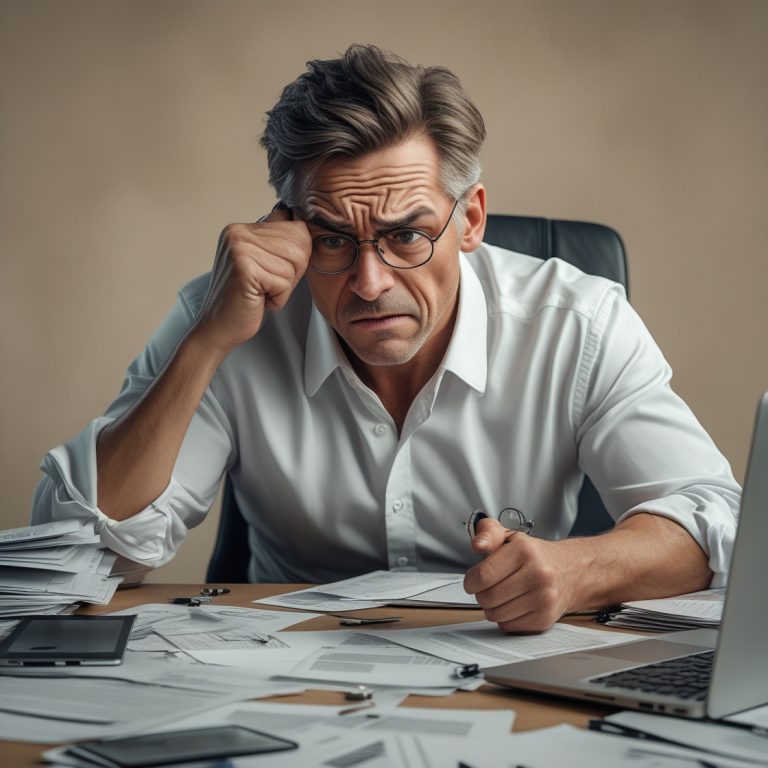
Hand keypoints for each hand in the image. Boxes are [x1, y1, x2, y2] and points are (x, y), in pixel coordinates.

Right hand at [191, 205, 311, 355]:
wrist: (218, 328)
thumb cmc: (247, 299)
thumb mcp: (264, 262)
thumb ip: (280, 241)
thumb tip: (306, 223)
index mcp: (243, 228)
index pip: (296, 227)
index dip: (297, 256)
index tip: (274, 271)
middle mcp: (238, 233)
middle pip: (299, 244)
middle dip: (293, 272)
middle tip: (268, 285)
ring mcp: (239, 249)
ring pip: (294, 264)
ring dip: (284, 287)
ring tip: (262, 292)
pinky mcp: (244, 270)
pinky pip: (284, 282)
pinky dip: (278, 298)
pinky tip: (258, 300)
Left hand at [463, 517, 575, 632]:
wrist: (572, 570)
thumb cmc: (535, 555)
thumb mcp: (510, 536)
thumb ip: (488, 534)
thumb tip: (477, 545)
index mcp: (524, 551)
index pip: (483, 575)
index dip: (471, 580)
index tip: (473, 580)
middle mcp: (537, 574)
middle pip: (488, 597)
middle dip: (481, 594)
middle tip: (488, 587)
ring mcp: (543, 598)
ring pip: (496, 615)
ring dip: (492, 608)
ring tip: (502, 595)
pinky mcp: (545, 618)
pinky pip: (509, 626)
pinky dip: (505, 618)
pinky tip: (513, 605)